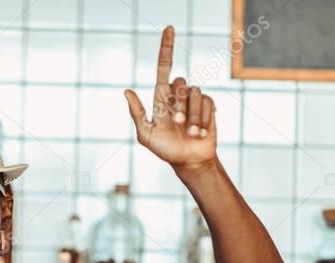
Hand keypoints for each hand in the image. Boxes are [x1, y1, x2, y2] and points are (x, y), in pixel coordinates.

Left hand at [124, 27, 215, 170]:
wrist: (189, 161)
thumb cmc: (165, 150)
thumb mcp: (145, 135)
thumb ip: (136, 114)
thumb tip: (126, 90)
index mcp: (161, 99)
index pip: (164, 68)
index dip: (166, 48)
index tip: (169, 28)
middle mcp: (178, 95)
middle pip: (180, 82)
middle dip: (179, 102)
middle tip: (176, 121)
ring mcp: (194, 100)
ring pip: (195, 92)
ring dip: (192, 115)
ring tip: (189, 132)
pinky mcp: (209, 106)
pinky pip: (208, 102)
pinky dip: (203, 118)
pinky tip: (200, 132)